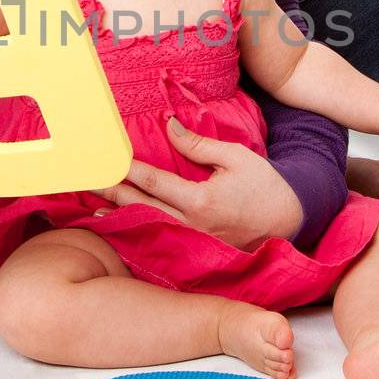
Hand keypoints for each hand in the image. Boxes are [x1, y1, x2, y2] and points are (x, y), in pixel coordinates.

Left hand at [90, 116, 302, 248]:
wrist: (292, 222)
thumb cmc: (265, 186)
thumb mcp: (235, 157)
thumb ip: (199, 145)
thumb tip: (169, 126)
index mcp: (201, 201)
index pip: (153, 181)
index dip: (126, 170)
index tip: (105, 159)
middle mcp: (192, 225)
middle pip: (141, 206)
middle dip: (111, 192)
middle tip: (86, 181)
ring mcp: (193, 243)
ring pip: (148, 227)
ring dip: (120, 217)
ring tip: (93, 208)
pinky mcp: (197, 252)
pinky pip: (163, 241)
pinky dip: (140, 234)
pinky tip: (123, 229)